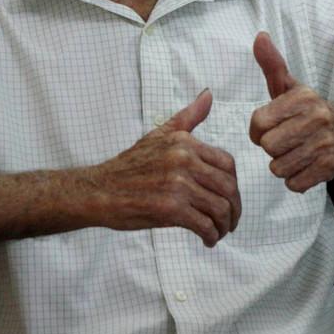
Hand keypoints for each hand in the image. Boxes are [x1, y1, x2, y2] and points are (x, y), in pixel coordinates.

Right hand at [88, 89, 241, 246]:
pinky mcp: (170, 209)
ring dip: (224, 225)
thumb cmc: (129, 167)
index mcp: (184, 142)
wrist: (99, 191)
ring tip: (218, 232)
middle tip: (230, 221)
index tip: (229, 198)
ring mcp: (177, 185)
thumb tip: (208, 94)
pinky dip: (211, 235)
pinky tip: (207, 240)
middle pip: (228, 188)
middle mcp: (183, 160)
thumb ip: (187, 117)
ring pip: (220, 208)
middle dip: (234, 209)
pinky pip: (204, 225)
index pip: (228, 164)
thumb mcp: (158, 135)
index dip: (234, 185)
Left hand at [249, 32, 333, 191]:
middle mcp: (316, 119)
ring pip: (278, 167)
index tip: (270, 127)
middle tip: (286, 141)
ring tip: (297, 153)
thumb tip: (259, 37)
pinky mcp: (330, 169)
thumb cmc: (313, 111)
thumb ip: (272, 64)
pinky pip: (294, 184)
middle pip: (268, 146)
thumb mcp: (292, 87)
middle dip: (273, 147)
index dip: (259, 129)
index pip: (258, 122)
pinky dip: (296, 179)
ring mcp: (325, 145)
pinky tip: (306, 165)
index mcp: (303, 98)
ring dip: (284, 164)